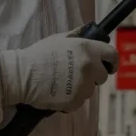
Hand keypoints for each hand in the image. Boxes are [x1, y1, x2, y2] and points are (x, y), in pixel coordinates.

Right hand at [0, 32, 117, 110]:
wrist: (22, 75)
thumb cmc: (38, 54)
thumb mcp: (59, 38)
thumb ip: (77, 36)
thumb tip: (89, 33)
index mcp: (88, 49)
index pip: (112, 55)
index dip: (112, 61)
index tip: (109, 66)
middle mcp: (90, 67)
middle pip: (102, 76)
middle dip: (93, 76)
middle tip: (77, 75)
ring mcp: (84, 85)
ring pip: (90, 90)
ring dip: (81, 88)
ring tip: (64, 84)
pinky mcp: (75, 101)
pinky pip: (79, 102)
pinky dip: (72, 100)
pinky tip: (59, 93)